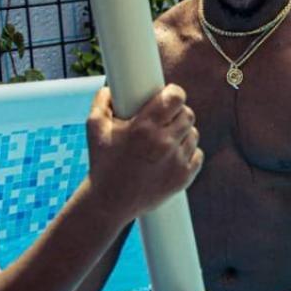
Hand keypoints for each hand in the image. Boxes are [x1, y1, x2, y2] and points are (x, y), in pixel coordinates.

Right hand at [85, 85, 202, 221]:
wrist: (110, 202)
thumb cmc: (102, 163)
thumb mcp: (94, 128)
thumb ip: (101, 101)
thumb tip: (111, 88)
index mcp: (144, 127)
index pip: (175, 97)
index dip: (174, 94)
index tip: (169, 96)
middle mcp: (163, 143)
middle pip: (187, 114)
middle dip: (177, 113)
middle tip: (166, 118)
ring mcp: (176, 161)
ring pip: (193, 133)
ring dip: (183, 133)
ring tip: (167, 138)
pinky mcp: (184, 177)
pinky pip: (197, 154)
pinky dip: (188, 152)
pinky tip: (173, 154)